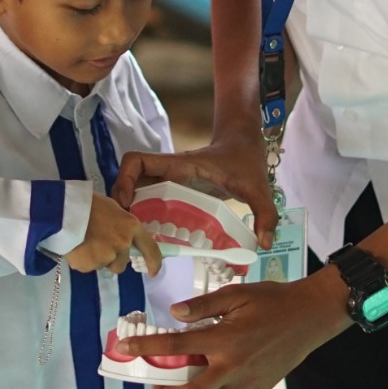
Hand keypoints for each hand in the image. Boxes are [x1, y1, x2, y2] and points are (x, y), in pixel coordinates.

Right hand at [66, 194, 162, 275]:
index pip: (151, 250)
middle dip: (111, 258)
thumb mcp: (112, 208)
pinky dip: (82, 260)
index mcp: (131, 227)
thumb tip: (124, 237)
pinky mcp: (88, 265)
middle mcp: (122, 244)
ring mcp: (105, 256)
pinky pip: (87, 267)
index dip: (154, 263)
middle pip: (121, 263)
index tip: (153, 271)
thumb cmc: (88, 204)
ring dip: (96, 259)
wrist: (62, 210)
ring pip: (103, 265)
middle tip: (97, 244)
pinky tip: (75, 246)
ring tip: (83, 242)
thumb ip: (122, 225)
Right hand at [114, 139, 280, 248]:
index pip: (136, 162)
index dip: (125, 181)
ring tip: (137, 240)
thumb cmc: (245, 160)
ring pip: (136, 194)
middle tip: (130, 234)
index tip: (129, 205)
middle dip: (123, 206)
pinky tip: (153, 238)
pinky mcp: (174, 192)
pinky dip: (145, 217)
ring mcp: (169, 182)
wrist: (244, 145)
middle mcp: (167, 173)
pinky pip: (149, 202)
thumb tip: (264, 243)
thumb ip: (264, 213)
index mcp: (178, 166)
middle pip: (129, 182)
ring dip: (131, 214)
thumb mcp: (257, 187)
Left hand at [114, 269, 350, 388]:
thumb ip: (203, 306)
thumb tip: (175, 312)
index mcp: (224, 339)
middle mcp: (234, 366)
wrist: (311, 317)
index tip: (125, 347)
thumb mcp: (236, 294)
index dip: (146, 347)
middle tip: (156, 386)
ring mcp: (247, 382)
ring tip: (188, 380)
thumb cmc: (273, 301)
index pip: (176, 346)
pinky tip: (217, 372)